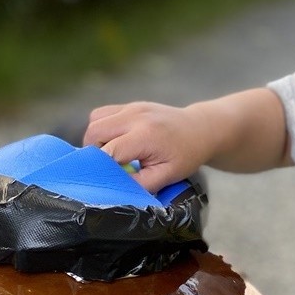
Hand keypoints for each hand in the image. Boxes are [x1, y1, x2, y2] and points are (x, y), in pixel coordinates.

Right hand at [84, 102, 207, 193]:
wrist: (200, 129)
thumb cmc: (186, 155)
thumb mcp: (167, 176)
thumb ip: (140, 184)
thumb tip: (114, 188)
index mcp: (146, 135)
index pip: (109, 151)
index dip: (101, 167)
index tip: (102, 179)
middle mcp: (135, 117)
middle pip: (94, 131)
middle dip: (94, 152)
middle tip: (108, 166)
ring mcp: (132, 107)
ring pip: (95, 119)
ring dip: (96, 139)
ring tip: (112, 153)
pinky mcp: (130, 105)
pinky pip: (103, 114)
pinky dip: (102, 128)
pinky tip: (117, 141)